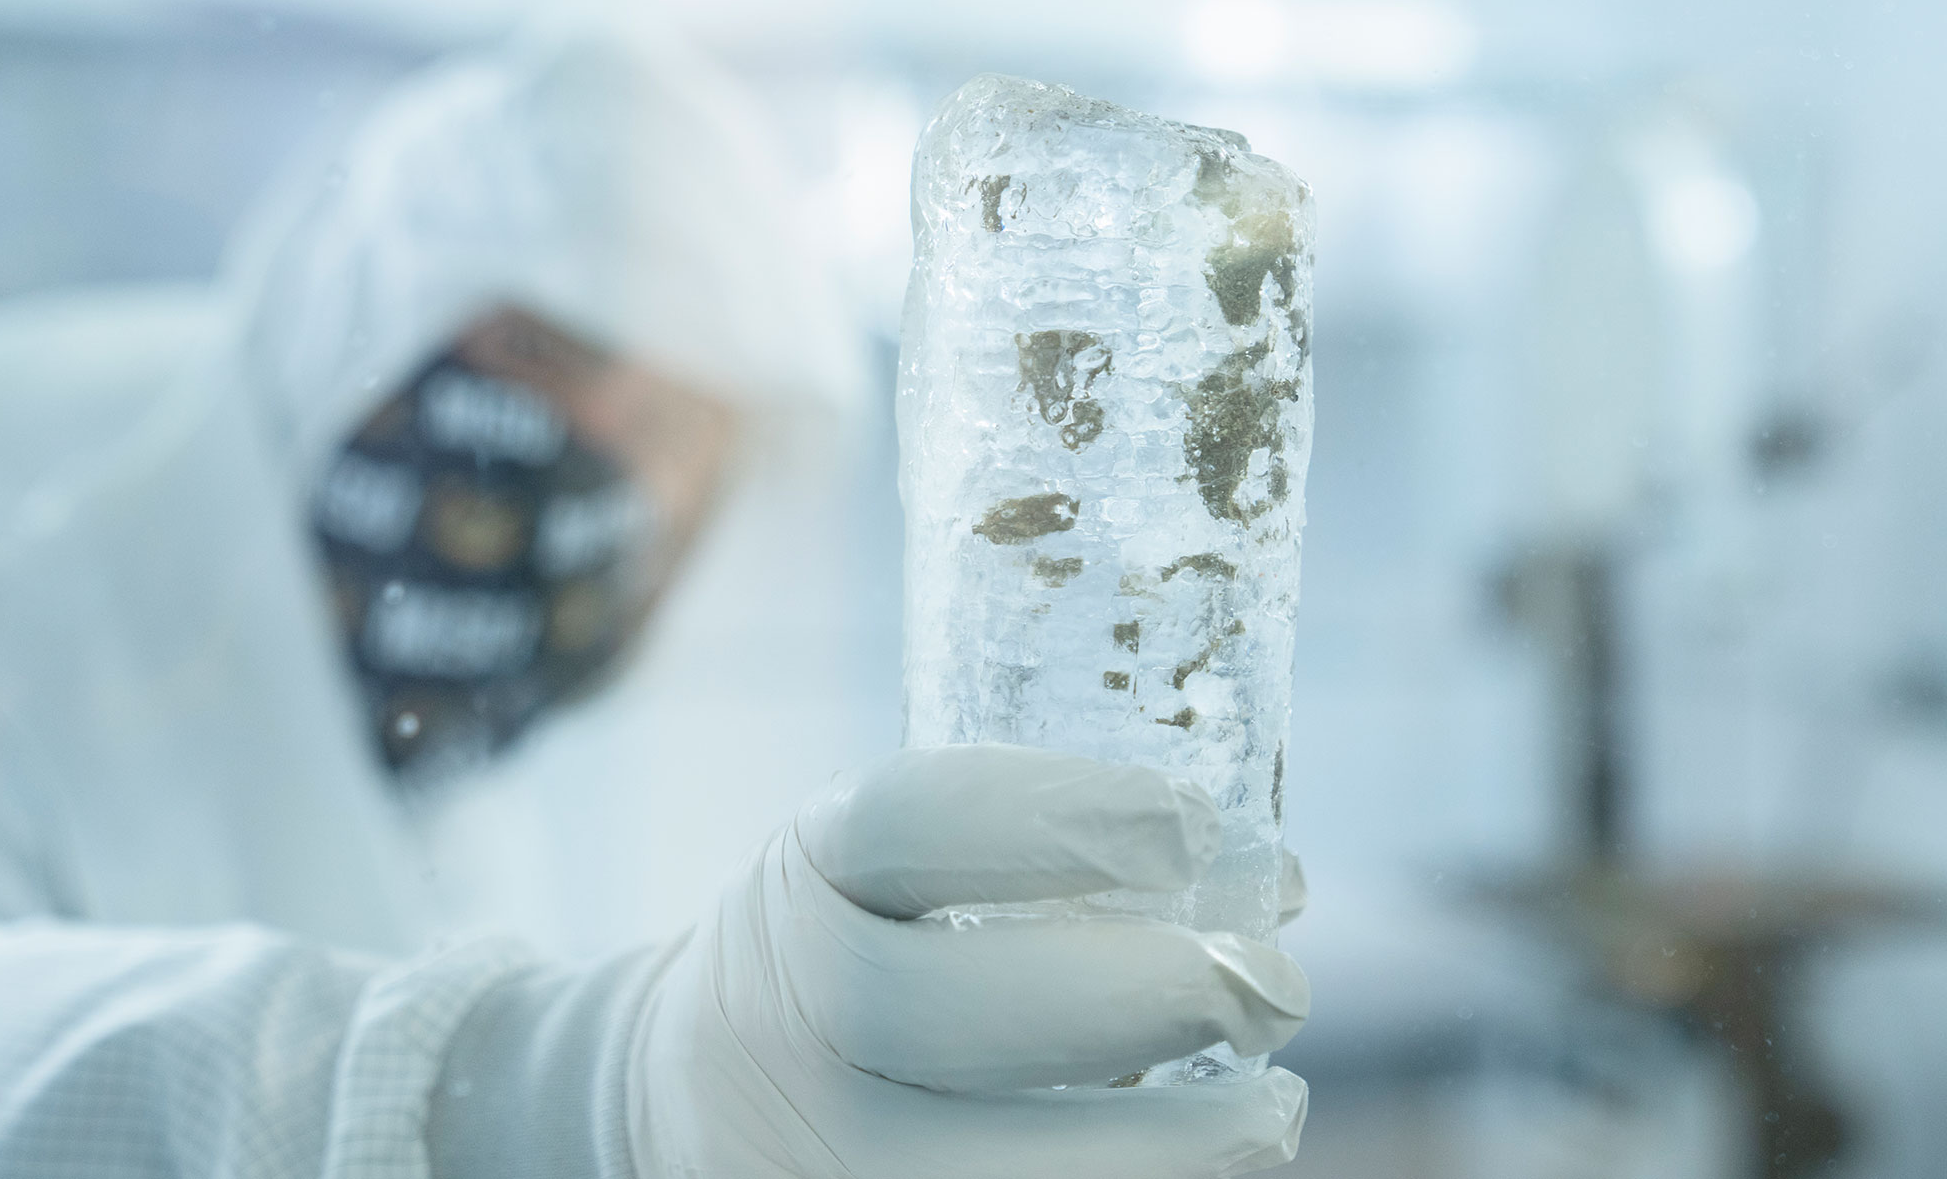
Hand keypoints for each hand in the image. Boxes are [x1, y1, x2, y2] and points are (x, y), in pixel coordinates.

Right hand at [628, 743, 1310, 1177]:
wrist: (685, 1097)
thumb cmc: (843, 958)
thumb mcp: (881, 872)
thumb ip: (1029, 866)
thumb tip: (1274, 886)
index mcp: (802, 875)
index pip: (912, 823)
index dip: (1062, 817)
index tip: (1196, 824)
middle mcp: (779, 1012)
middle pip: (954, 1010)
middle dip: (1142, 997)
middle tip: (1276, 986)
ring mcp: (795, 1152)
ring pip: (986, 1166)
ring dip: (1166, 1145)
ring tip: (1274, 1107)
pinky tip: (1197, 1166)